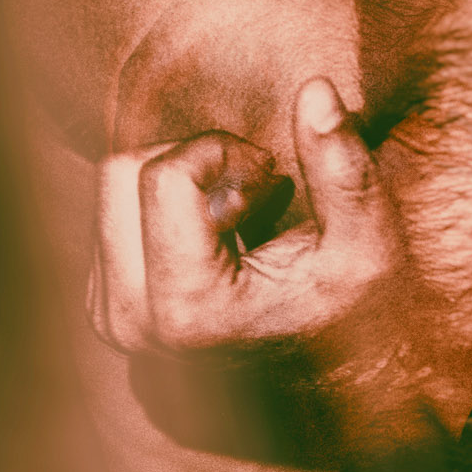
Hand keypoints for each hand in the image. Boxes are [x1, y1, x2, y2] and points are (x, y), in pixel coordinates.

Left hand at [88, 77, 401, 357]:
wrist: (329, 382)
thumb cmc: (352, 309)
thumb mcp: (369, 244)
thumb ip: (344, 169)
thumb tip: (316, 89)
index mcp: (190, 312)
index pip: (165, 176)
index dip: (224, 154)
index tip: (272, 182)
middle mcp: (134, 323)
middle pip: (124, 171)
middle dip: (194, 161)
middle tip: (256, 195)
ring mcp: (111, 318)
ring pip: (111, 184)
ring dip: (179, 177)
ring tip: (238, 217)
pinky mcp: (102, 306)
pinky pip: (107, 209)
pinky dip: (161, 202)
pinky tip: (214, 237)